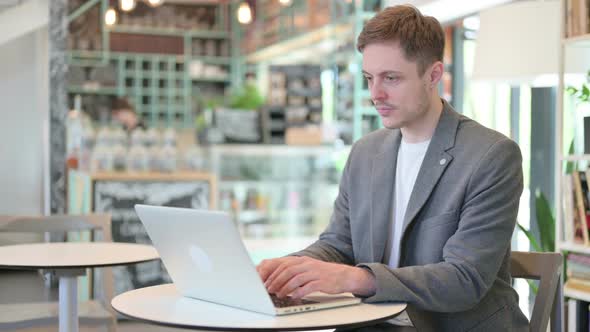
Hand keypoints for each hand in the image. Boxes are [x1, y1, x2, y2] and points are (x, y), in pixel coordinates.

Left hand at [256, 256, 375, 298]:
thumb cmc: (323, 274)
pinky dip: (299, 292)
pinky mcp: (322, 281)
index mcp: (302, 260)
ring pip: (296, 279)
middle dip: (276, 281)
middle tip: (270, 290)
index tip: (265, 282)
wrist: (344, 275)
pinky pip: (308, 287)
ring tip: (280, 294)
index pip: (283, 264)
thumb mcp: (308, 268)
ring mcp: (315, 272)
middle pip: (287, 271)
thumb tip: (276, 279)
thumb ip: (294, 272)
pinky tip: (294, 297)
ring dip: (285, 288)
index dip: (272, 273)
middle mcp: (307, 264)